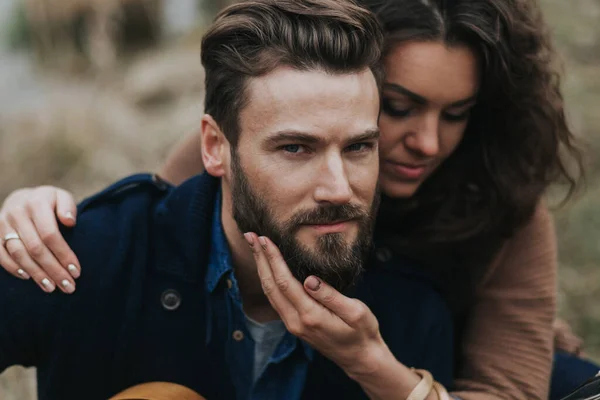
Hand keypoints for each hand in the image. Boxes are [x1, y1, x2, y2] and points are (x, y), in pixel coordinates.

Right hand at [0, 186, 79, 292]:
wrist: (22, 198)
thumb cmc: (48, 202)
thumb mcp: (61, 197)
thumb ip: (68, 206)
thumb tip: (70, 221)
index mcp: (36, 203)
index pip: (50, 234)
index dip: (63, 254)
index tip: (76, 271)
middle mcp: (17, 213)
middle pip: (36, 248)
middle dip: (53, 269)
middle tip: (68, 285)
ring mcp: (2, 223)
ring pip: (18, 254)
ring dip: (36, 273)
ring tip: (51, 287)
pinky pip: (0, 254)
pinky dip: (12, 268)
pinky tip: (28, 278)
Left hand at [243, 232, 389, 377]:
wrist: (360, 358)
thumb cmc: (362, 332)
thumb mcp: (355, 312)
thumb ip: (331, 296)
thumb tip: (310, 279)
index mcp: (310, 316)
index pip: (285, 282)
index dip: (273, 259)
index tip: (265, 239)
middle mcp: (296, 321)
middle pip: (271, 285)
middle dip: (260, 259)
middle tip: (250, 236)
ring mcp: (292, 324)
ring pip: (270, 292)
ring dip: (261, 268)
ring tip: (254, 247)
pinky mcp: (294, 324)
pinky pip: (275, 298)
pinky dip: (267, 279)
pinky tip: (266, 267)